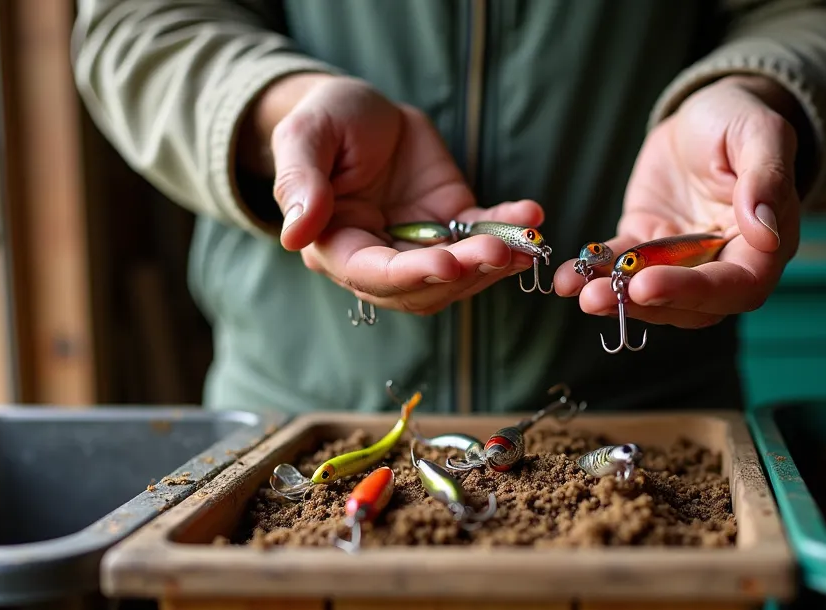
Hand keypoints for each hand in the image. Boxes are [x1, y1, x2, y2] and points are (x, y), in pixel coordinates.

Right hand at [243, 74, 542, 315]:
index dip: (411, 274)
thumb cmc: (326, 121)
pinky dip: (509, 229)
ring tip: (525, 244)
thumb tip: (294, 234)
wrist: (362, 107)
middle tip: (496, 251)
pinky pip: (483, 233)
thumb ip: (299, 182)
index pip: (372, 274)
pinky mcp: (452, 221)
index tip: (447, 263)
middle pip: (422, 286)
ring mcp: (420, 243)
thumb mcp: (304, 137)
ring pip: (458, 273)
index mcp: (335, 244)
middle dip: (462, 273)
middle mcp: (379, 255)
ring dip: (493, 264)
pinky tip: (530, 216)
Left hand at [553, 75, 801, 327]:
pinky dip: (595, 272)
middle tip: (595, 297)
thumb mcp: (759, 134)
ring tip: (575, 289)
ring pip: (651, 293)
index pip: (736, 285)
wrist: (704, 113)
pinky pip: (622, 265)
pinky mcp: (647, 245)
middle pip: (689, 303)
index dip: (692, 291)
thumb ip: (765, 180)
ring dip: (612, 297)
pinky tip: (565, 276)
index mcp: (765, 245)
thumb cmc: (739, 119)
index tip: (647, 285)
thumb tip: (766, 234)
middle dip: (641, 303)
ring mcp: (683, 259)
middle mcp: (726, 262)